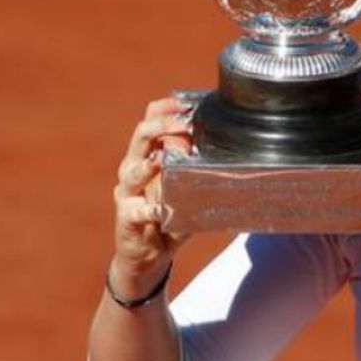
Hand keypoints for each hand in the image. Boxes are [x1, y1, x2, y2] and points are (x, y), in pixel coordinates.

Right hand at [109, 96, 193, 296]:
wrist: (148, 256)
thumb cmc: (170, 217)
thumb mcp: (187, 190)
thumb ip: (200, 171)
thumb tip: (234, 151)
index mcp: (146, 155)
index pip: (148, 120)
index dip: (164, 109)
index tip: (185, 104)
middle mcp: (132, 168)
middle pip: (140, 136)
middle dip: (161, 126)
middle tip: (184, 124)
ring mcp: (126, 192)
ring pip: (134, 171)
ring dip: (150, 165)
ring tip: (163, 159)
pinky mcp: (126, 217)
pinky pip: (137, 211)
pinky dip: (151, 210)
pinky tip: (160, 210)